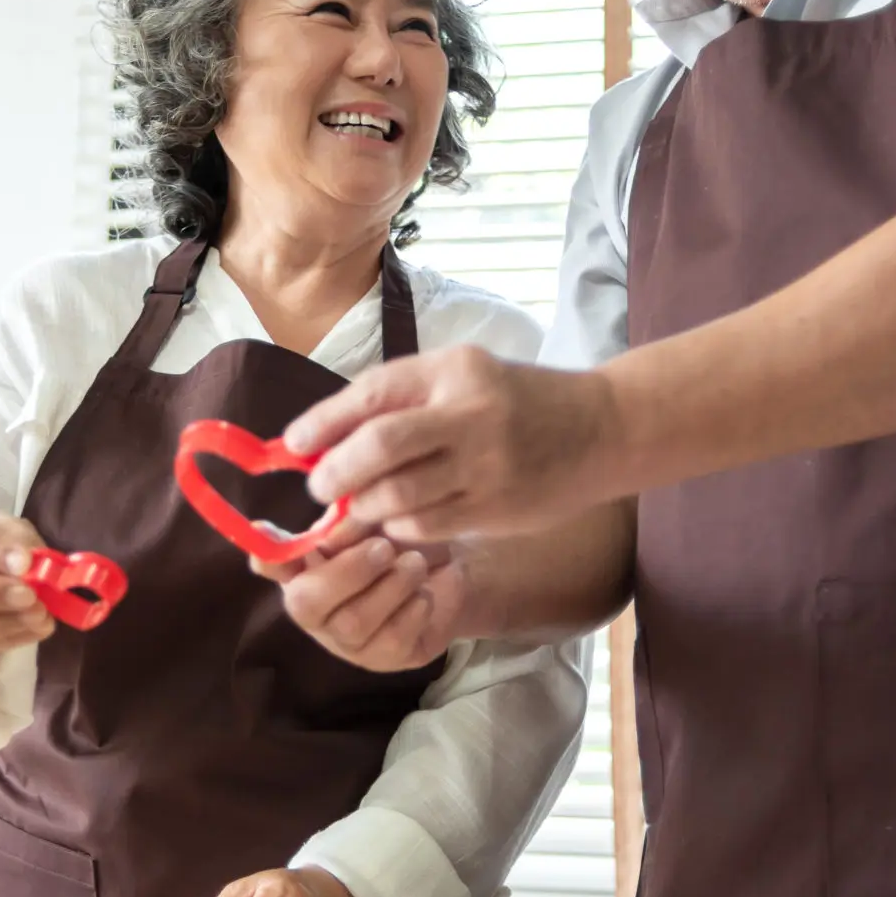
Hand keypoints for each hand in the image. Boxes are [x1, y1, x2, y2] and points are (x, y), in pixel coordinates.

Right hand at [252, 520, 467, 672]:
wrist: (450, 569)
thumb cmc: (402, 540)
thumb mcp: (379, 520)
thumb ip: (352, 523)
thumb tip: (333, 535)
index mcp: (306, 566)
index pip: (271, 564)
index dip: (265, 554)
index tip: (262, 529)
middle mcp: (316, 607)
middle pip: (306, 603)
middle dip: (348, 572)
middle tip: (384, 548)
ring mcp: (346, 640)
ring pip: (354, 622)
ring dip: (391, 586)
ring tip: (414, 565)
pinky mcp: (382, 659)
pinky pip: (390, 640)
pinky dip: (412, 610)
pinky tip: (422, 596)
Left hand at [285, 346, 619, 542]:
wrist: (601, 429)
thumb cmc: (513, 398)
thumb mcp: (461, 374)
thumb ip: (400, 397)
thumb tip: (323, 434)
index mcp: (455, 371)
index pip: (372, 395)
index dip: (323, 422)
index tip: (295, 443)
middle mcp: (471, 415)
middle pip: (379, 447)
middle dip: (336, 472)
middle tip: (320, 487)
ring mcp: (487, 467)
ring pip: (399, 496)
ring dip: (365, 505)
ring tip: (357, 503)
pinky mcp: (498, 508)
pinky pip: (427, 525)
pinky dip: (399, 525)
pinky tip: (397, 518)